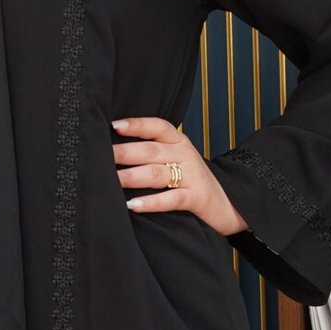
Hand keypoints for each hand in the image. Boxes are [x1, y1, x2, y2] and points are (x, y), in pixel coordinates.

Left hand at [111, 116, 247, 236]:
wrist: (229, 204)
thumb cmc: (192, 182)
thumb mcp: (177, 160)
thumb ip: (153, 153)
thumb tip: (114, 150)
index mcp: (179, 142)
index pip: (157, 126)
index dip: (137, 124)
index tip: (114, 126)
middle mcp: (185, 155)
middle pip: (151, 150)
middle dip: (124, 153)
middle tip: (101, 156)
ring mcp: (192, 176)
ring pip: (157, 173)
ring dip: (132, 176)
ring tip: (112, 180)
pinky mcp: (197, 198)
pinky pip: (172, 198)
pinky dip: (152, 202)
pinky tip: (134, 205)